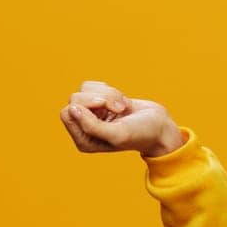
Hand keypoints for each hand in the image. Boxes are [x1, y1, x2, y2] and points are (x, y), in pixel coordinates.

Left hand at [60, 80, 184, 157]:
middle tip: (118, 109)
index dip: (84, 105)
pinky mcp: (101, 102)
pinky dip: (110, 90)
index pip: (67, 113)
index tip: (103, 108)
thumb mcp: (117, 134)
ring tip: (122, 107)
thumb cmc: (140, 134)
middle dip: (100, 98)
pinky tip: (121, 103)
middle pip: (75, 98)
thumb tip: (71, 109)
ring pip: (86, 90)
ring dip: (109, 94)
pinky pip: (95, 86)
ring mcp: (92, 114)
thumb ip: (91, 125)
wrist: (159, 126)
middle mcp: (84, 128)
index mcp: (83, 140)